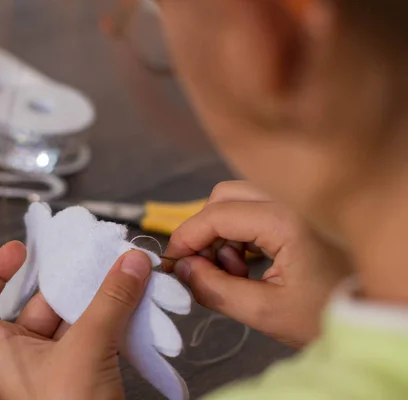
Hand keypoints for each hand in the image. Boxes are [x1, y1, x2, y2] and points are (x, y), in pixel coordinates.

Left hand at [0, 241, 152, 399]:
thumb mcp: (85, 351)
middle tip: (95, 257)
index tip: (19, 251)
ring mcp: (56, 365)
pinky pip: (95, 333)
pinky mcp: (85, 373)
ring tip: (124, 274)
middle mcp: (25, 355)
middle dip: (69, 280)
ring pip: (73, 317)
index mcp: (1, 350)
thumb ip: (109, 302)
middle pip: (40, 302)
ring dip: (99, 297)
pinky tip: (134, 303)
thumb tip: (130, 263)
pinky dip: (113, 316)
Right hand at [164, 181, 350, 347]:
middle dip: (205, 230)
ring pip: (237, 200)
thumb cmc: (325, 315)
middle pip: (224, 196)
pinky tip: (249, 263)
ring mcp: (296, 203)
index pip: (216, 215)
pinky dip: (239, 232)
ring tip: (235, 271)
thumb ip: (215, 290)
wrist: (370, 314)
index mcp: (285, 222)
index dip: (186, 237)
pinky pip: (253, 209)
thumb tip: (181, 270)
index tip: (173, 262)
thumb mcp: (265, 312)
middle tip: (206, 267)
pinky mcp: (297, 212)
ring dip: (222, 232)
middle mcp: (290, 201)